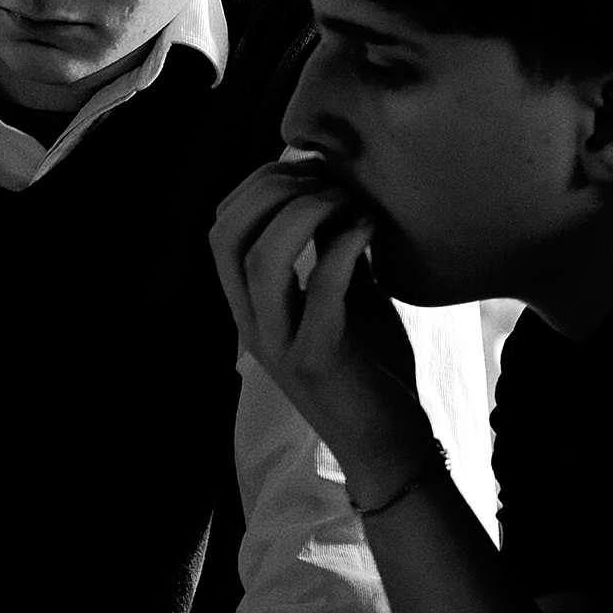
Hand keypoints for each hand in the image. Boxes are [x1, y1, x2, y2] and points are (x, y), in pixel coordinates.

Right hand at [209, 161, 417, 454]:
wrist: (390, 445)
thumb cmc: (370, 368)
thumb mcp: (347, 297)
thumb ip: (332, 250)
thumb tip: (340, 188)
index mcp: (250, 304)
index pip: (222, 228)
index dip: (258, 184)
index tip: (309, 167)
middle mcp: (252, 322)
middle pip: (228, 236)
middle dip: (272, 190)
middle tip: (326, 178)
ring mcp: (279, 343)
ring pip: (261, 260)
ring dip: (304, 213)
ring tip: (346, 198)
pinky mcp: (317, 360)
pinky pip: (320, 290)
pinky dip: (344, 246)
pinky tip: (370, 227)